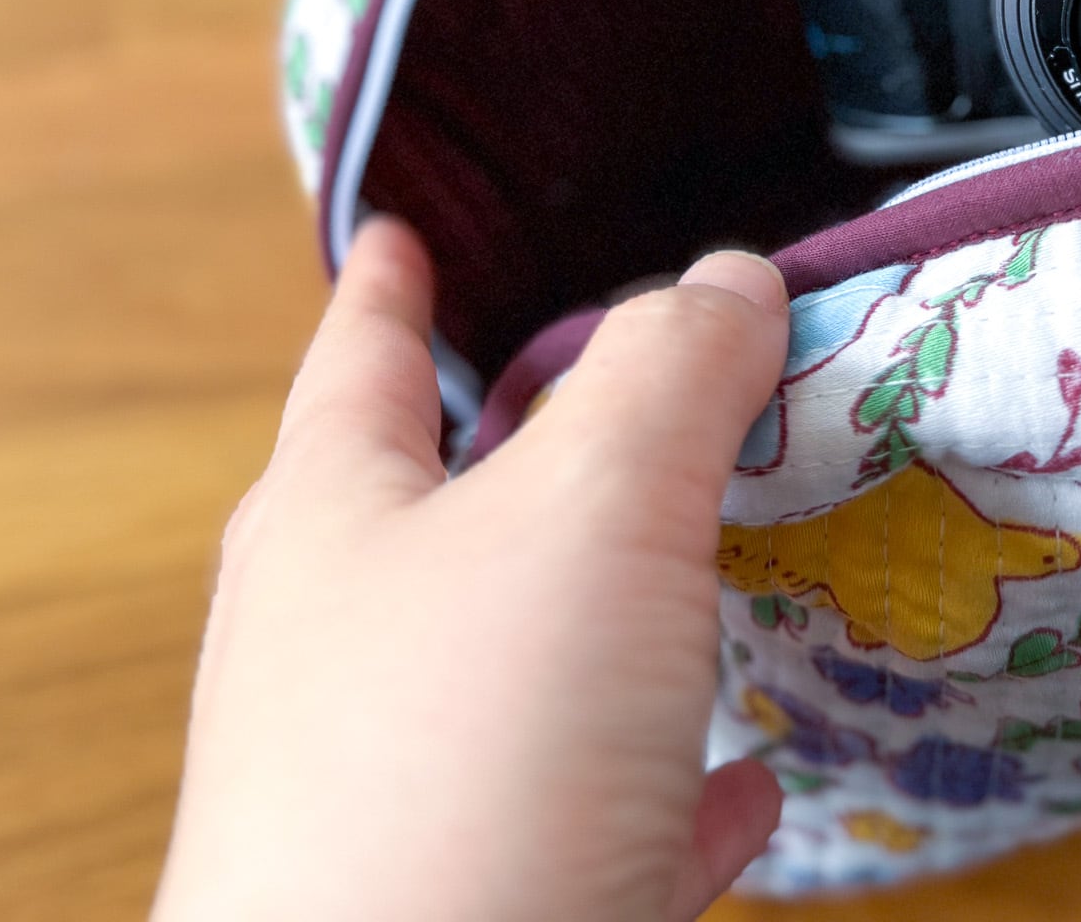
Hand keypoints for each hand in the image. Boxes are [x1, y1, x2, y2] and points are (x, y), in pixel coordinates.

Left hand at [152, 218, 789, 921]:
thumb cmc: (462, 756)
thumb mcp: (588, 507)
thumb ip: (667, 373)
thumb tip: (724, 278)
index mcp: (337, 522)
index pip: (362, 354)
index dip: (390, 278)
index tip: (395, 227)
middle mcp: (343, 653)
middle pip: (424, 508)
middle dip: (504, 440)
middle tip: (576, 383)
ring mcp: (400, 800)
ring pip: (512, 666)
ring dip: (595, 611)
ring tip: (679, 562)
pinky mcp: (476, 916)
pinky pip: (587, 819)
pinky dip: (665, 786)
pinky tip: (742, 787)